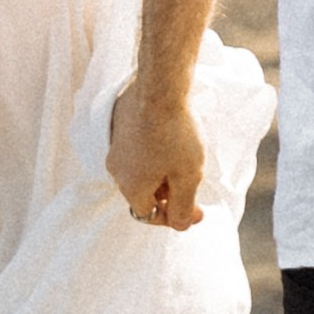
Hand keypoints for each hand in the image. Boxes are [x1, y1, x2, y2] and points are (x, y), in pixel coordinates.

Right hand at [107, 81, 207, 231]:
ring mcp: (115, 147)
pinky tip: (170, 141)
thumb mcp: (189, 177)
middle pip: (143, 194)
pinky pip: (135, 152)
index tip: (198, 210)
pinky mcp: (118, 128)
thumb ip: (183, 207)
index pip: (149, 215)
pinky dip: (152, 155)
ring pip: (138, 172)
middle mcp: (116, 170)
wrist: (160, 88)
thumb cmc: (177, 134)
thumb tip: (179, 225)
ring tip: (183, 162)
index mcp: (131, 186)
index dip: (175, 217)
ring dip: (160, 174)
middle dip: (168, 195)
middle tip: (192, 186)